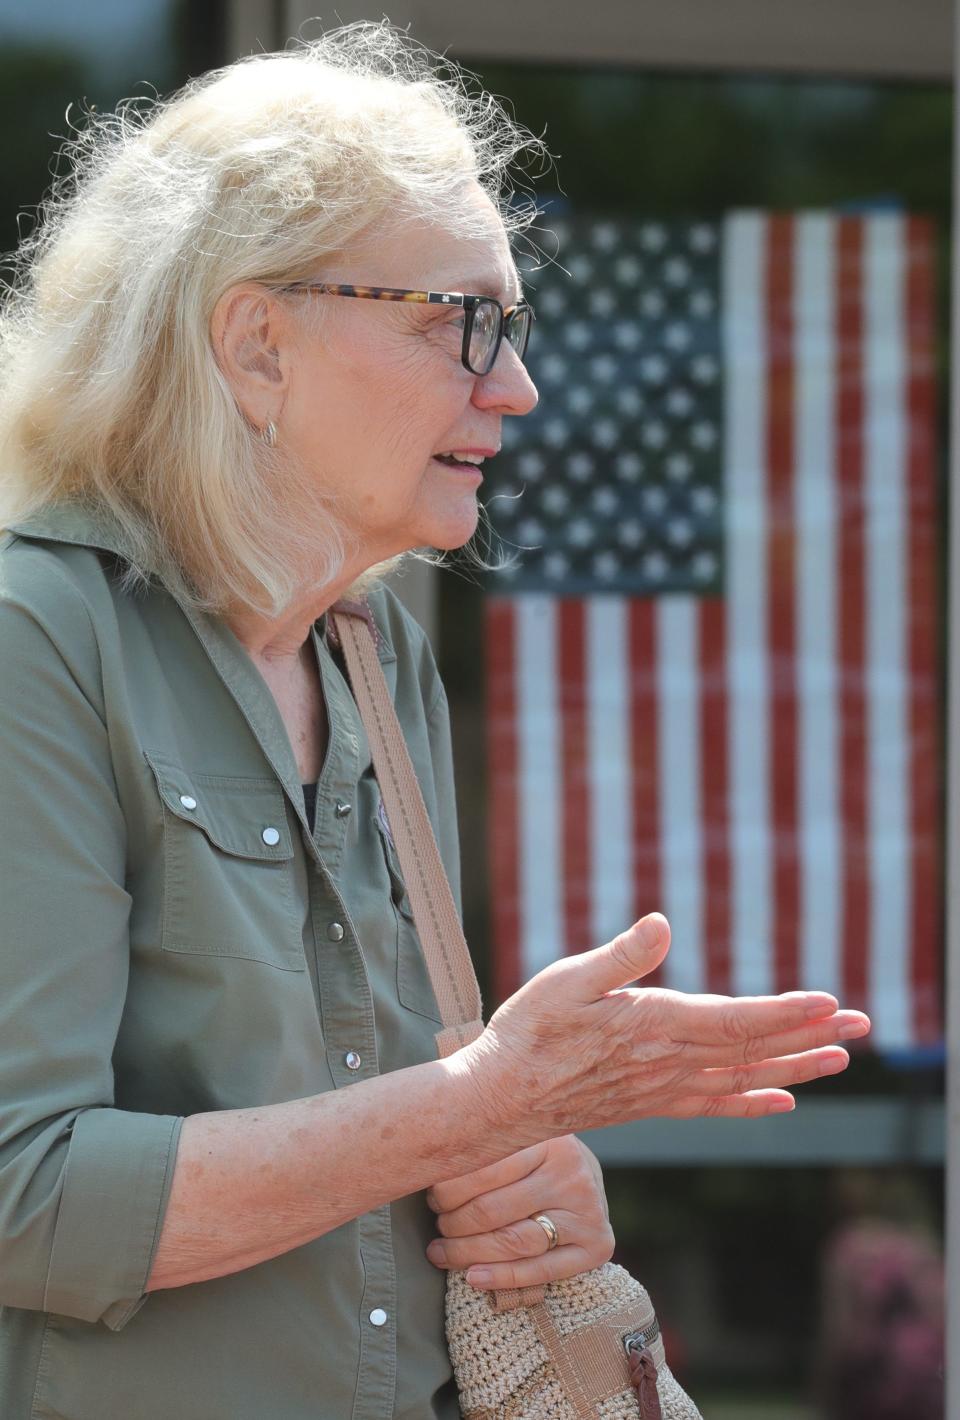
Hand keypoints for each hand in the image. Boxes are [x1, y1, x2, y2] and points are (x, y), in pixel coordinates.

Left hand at [424, 1136, 612, 1290]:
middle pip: (494, 1210)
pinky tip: (473, 1277)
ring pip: (514, 1242)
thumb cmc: (537, 1154)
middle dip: (453, 1223)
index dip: (448, 1188)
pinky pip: (542, 1270)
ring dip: (468, 1252)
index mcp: (549, 1139)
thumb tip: (426, 1140)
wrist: (587, 1175)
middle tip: (437, 1226)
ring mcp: (588, 1212)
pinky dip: (502, 1277)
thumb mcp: (518, 1135)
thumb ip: (483, 1140)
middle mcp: (572, 1174)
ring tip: (442, 1253)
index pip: (485, 1170)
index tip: (431, 1195)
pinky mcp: (597, 1246)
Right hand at [460, 913, 870, 1144]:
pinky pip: (716, 1105)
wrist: (502, 1098)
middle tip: (861, 1026)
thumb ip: (620, 955)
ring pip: (744, 1078)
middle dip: (810, 1037)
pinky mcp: (653, 1104)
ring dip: (797, 1067)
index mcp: (653, 1025)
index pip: (734, 1020)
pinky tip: (783, 1101)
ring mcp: (664, 1089)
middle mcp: (669, 1063)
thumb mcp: (565, 979)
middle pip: (753, 1050)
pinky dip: (754, 1102)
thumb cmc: (528, 1031)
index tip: (828, 1003)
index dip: (785, 1012)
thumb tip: (662, 923)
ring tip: (841, 1058)